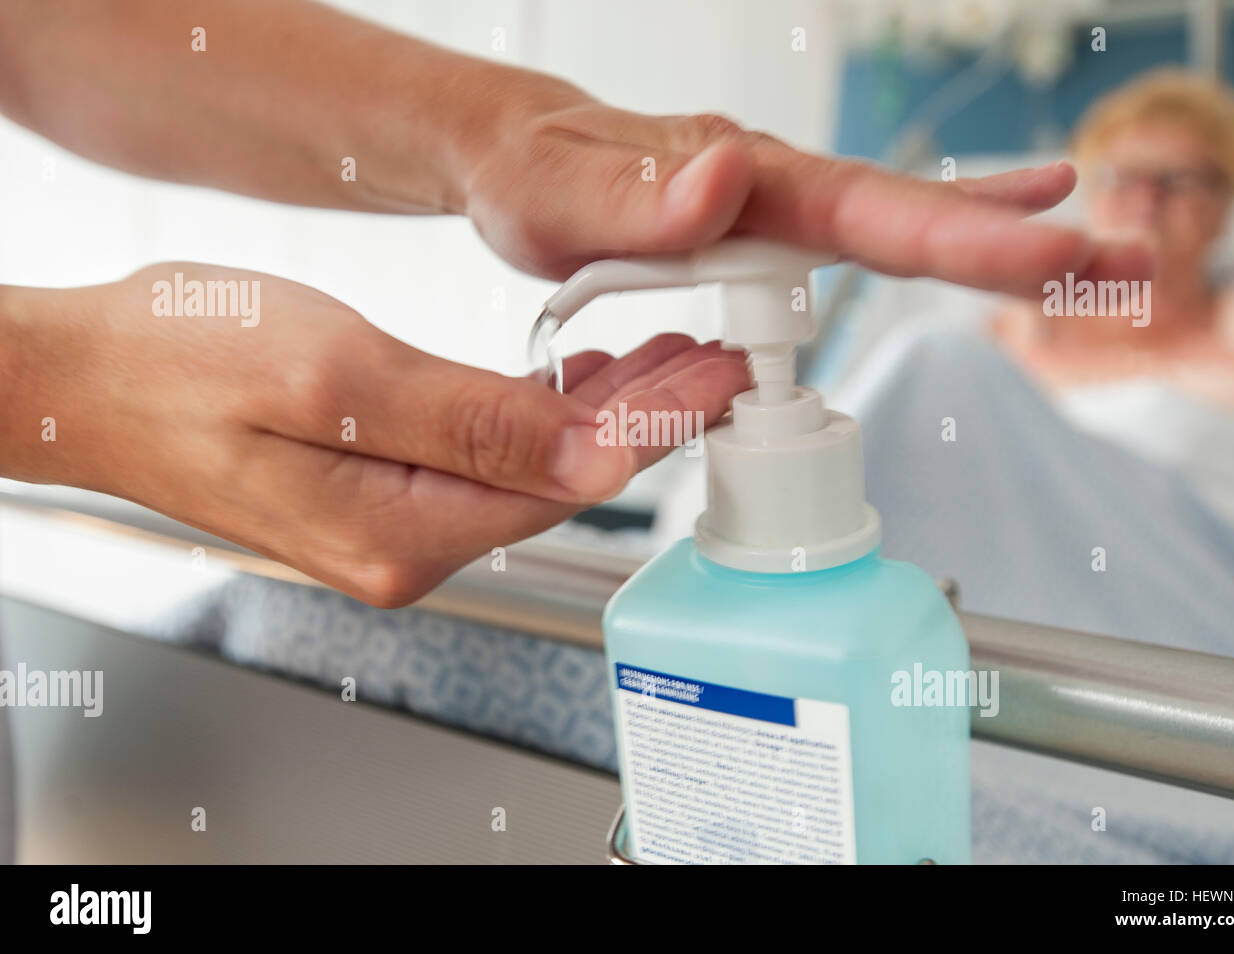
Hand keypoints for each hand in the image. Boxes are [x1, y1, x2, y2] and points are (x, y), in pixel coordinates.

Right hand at [1, 265, 747, 605]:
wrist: (88, 383)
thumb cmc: (177, 364)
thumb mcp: (332, 375)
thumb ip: (471, 425)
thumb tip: (593, 462)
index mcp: (400, 530)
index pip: (570, 481)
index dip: (659, 427)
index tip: (724, 379)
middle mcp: (407, 549)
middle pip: (565, 485)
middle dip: (651, 423)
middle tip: (719, 359)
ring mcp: (396, 531)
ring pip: (535, 475)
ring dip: (607, 418)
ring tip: (672, 360)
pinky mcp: (384, 500)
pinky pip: (493, 466)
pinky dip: (547, 420)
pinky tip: (576, 382)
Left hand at [465, 102, 1148, 293]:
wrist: (518, 162)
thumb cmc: (531, 176)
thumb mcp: (552, 194)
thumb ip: (628, 194)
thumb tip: (722, 176)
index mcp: (738, 178)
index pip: (861, 210)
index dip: (953, 232)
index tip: (1043, 248)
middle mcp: (774, 182)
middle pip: (911, 213)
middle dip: (1016, 239)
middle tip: (1122, 264)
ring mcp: (781, 204)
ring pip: (906, 219)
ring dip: (1005, 238)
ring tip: (1100, 259)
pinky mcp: (775, 229)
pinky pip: (870, 230)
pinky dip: (945, 222)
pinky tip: (1004, 219)